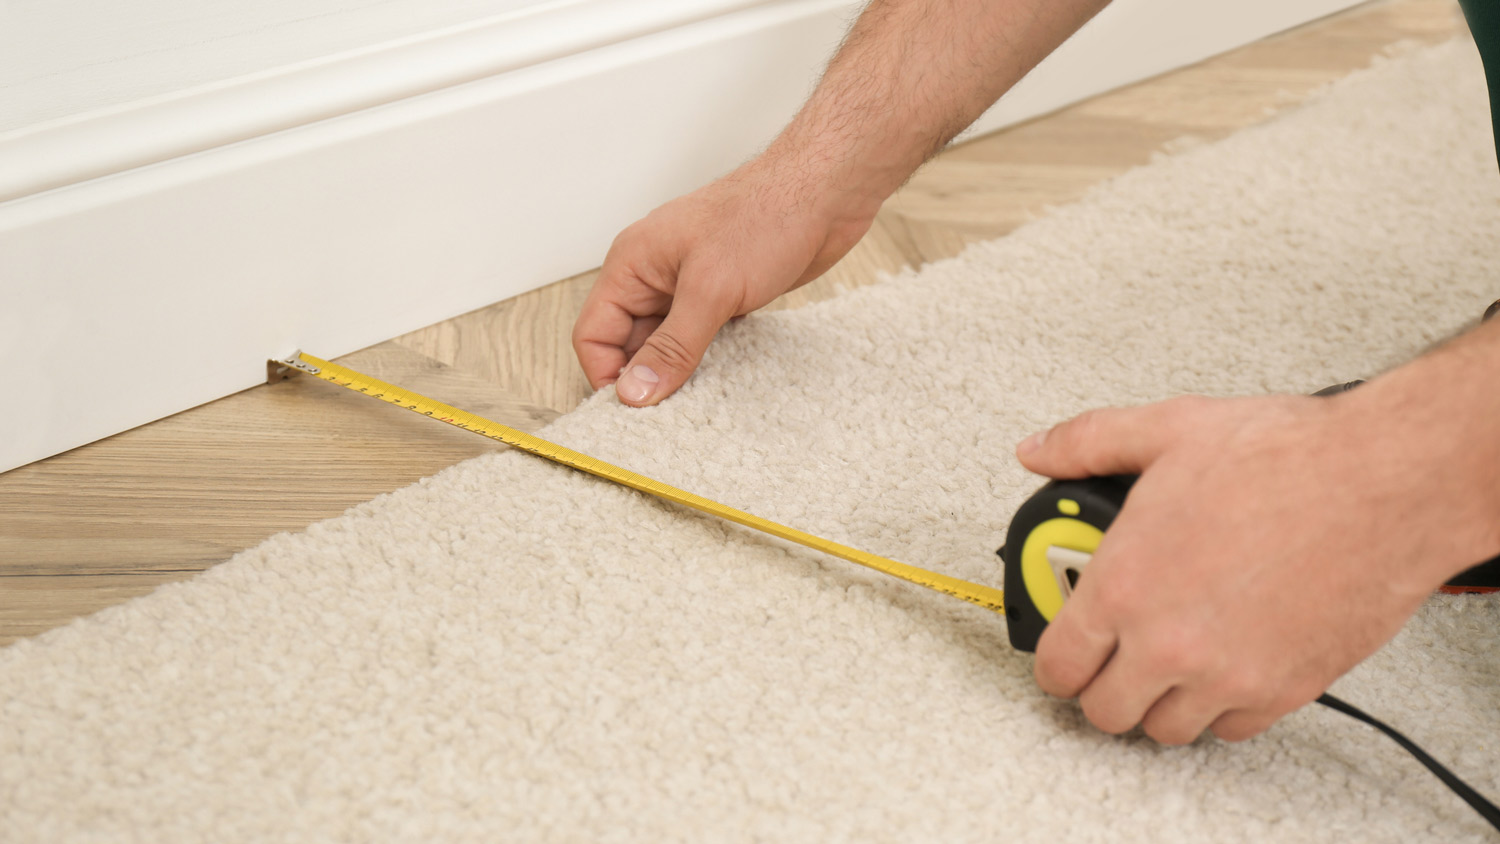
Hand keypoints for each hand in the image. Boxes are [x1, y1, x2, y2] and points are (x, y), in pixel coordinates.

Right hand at [572, 160, 876, 405]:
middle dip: (643, 378)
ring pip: (664, 343)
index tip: (633, 411)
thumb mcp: (710, 290)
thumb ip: (672, 346)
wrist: (824, 193)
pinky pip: (699, 339)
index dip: (606, 375)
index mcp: (632, 263)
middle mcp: (653, 275)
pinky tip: (723, 380)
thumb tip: (634, 392)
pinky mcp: (721, 295)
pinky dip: (705, 361)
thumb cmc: (764, 216)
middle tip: (668, 415)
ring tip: (697, 402)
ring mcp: (688, 285)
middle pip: (627, 343)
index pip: (593, 333)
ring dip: (676, 372)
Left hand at [1016, 392, 1495, 744]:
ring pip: (1165, 730)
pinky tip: (1222, 664)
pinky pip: (1229, 729)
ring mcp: (1226, 675)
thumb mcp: (1168, 430)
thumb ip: (1088, 444)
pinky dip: (1219, 707)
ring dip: (1158, 701)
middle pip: (1104, 711)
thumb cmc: (1287, 459)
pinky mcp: (1281, 690)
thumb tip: (1038, 452)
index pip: (1057, 664)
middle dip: (1101, 686)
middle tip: (1113, 655)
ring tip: (1166, 660)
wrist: (1385, 484)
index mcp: (1126, 585)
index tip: (1062, 652)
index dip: (1052, 661)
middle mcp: (1168, 643)